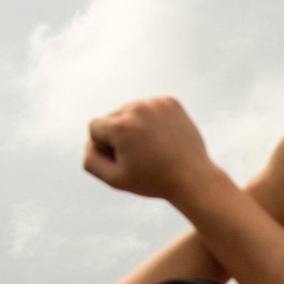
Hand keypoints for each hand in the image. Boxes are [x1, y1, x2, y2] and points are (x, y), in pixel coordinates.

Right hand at [84, 97, 221, 202]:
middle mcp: (136, 108)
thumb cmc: (153, 181)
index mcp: (120, 126)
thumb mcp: (115, 179)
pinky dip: (153, 120)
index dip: (107, 147)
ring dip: (137, 126)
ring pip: (132, 111)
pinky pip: (150, 108)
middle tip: (142, 156)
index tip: (125, 160)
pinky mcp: (170, 102)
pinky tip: (163, 137)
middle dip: (121, 135)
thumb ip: (91, 161)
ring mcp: (155, 103)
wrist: (194, 178)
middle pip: (113, 117)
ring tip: (153, 147)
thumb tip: (89, 142)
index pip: (95, 128)